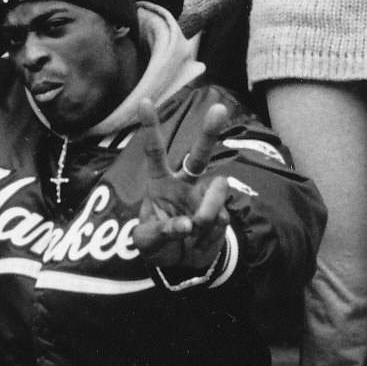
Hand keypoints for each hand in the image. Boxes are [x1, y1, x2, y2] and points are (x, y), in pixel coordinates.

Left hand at [126, 104, 239, 276]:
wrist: (182, 264)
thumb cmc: (158, 244)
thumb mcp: (146, 242)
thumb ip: (161, 232)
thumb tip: (189, 224)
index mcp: (160, 182)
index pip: (154, 152)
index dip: (150, 127)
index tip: (144, 101)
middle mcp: (185, 183)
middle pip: (199, 154)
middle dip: (209, 131)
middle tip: (219, 109)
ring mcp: (205, 197)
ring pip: (217, 187)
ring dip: (208, 207)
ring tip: (197, 227)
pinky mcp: (222, 213)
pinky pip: (221, 216)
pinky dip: (209, 232)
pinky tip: (200, 240)